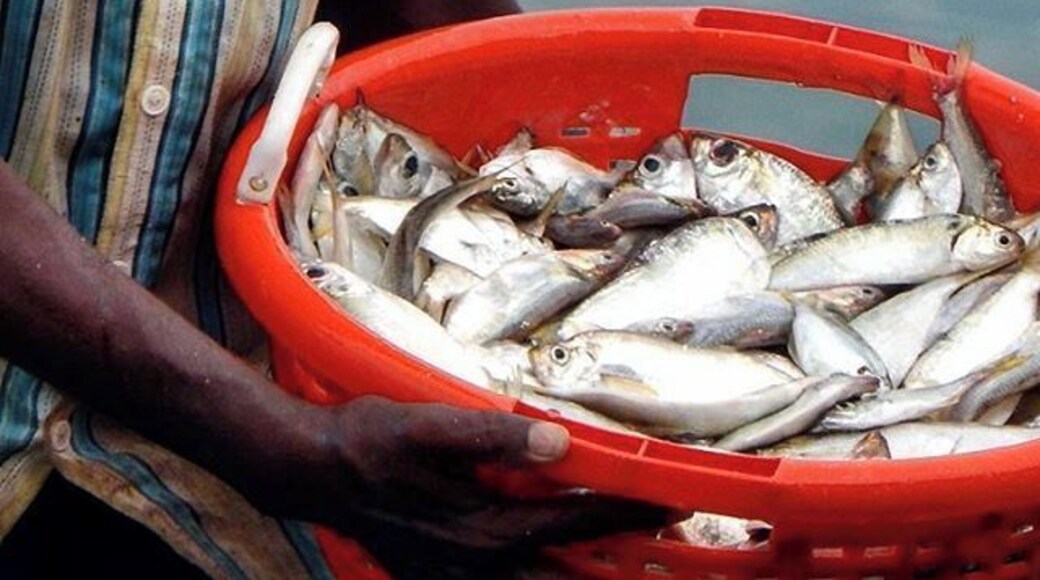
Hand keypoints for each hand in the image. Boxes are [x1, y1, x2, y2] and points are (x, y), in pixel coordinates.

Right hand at [261, 396, 667, 578]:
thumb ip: (494, 435)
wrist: (314, 472)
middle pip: (567, 575)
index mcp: (484, 529)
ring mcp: (458, 579)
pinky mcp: (441, 579)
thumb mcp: (428, 426)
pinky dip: (542, 578)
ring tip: (622, 560)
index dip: (626, 512)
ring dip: (582, 575)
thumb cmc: (371, 442)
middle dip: (617, 562)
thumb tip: (557, 443)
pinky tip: (553, 564)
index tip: (670, 503)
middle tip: (663, 543)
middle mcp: (477, 566)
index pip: (573, 521)